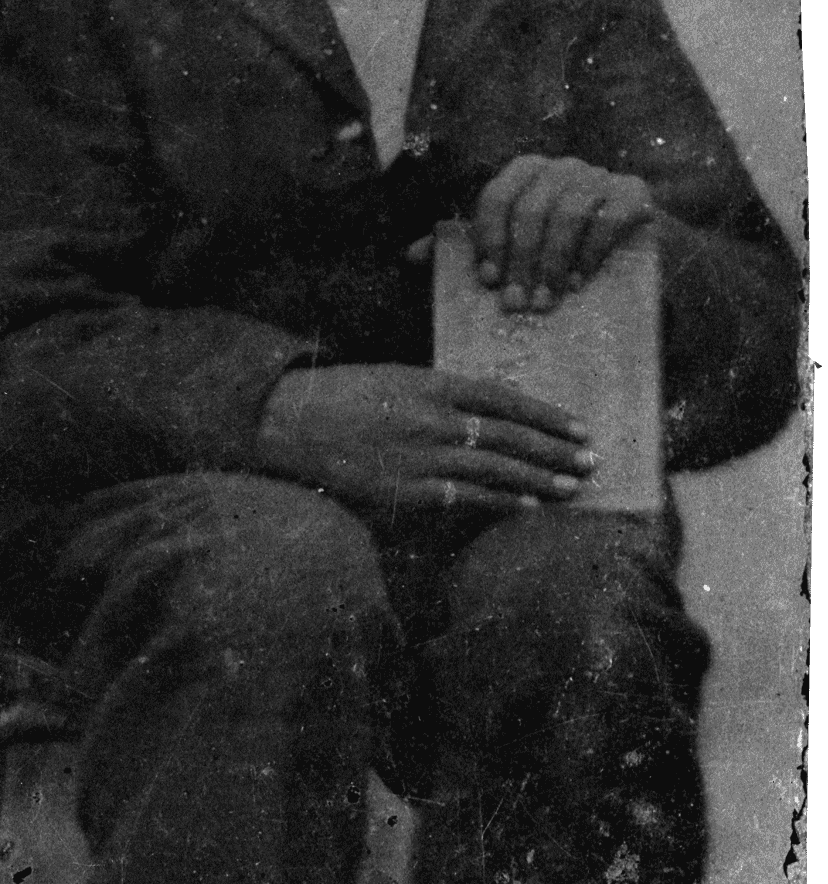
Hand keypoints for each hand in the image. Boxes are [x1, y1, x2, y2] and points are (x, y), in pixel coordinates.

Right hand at [256, 363, 594, 517]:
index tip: (578, 425)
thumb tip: (488, 409)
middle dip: (555, 449)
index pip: (504, 397)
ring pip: (497, 467)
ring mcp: (423, 455)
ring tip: (574, 485)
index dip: (546, 413)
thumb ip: (440, 393)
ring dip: (541, 478)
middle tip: (591, 459)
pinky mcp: (409, 488)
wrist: (292, 422)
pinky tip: (531, 506)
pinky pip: (467, 495)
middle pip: (510, 435)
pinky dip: (503, 501)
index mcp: (432, 382)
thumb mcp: (396, 377)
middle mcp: (434, 417)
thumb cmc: (343, 394)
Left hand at [473, 155, 655, 311]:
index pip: (498, 197)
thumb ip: (511, 249)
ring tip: (546, 297)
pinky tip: (577, 282)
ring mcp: (599, 176)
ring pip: (567, 214)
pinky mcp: (633, 192)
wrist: (639, 242)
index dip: (491, 238)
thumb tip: (488, 280)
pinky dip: (588, 254)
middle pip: (530, 209)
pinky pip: (607, 220)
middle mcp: (562, 167)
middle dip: (521, 259)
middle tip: (517, 300)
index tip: (491, 280)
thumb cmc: (572, 245)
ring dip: (552, 261)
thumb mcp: (536, 241)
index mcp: (528, 171)